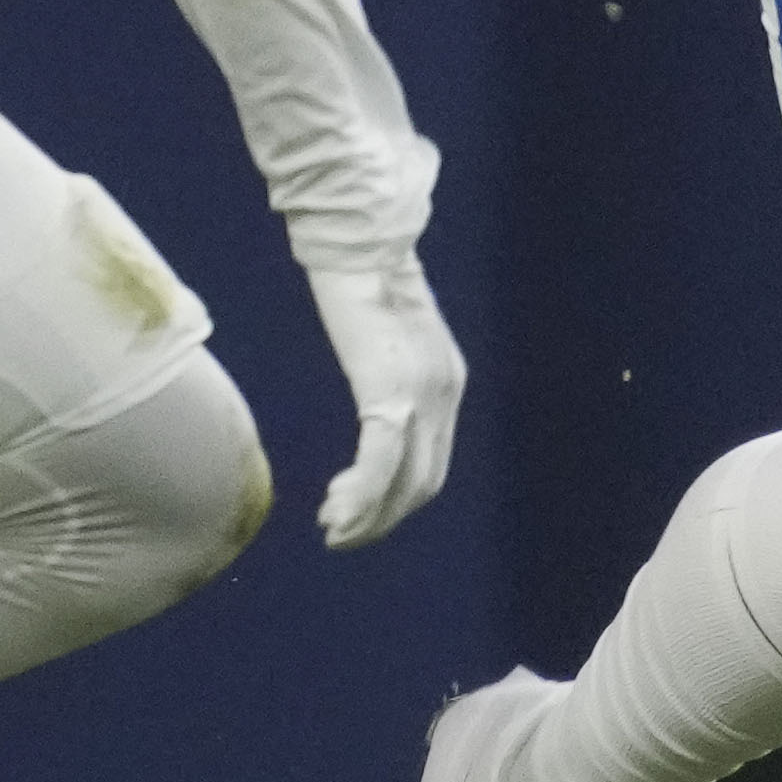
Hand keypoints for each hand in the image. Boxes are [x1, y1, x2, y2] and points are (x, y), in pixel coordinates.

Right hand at [302, 251, 464, 544]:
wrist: (362, 247)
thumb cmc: (363, 287)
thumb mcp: (388, 341)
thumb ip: (390, 378)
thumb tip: (376, 409)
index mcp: (446, 386)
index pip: (431, 462)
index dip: (396, 499)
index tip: (356, 514)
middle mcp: (444, 395)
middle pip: (423, 481)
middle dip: (383, 518)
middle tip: (341, 534)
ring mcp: (423, 395)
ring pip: (405, 480)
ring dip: (370, 516)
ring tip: (335, 529)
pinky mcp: (391, 390)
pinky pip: (382, 460)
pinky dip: (363, 495)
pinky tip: (337, 509)